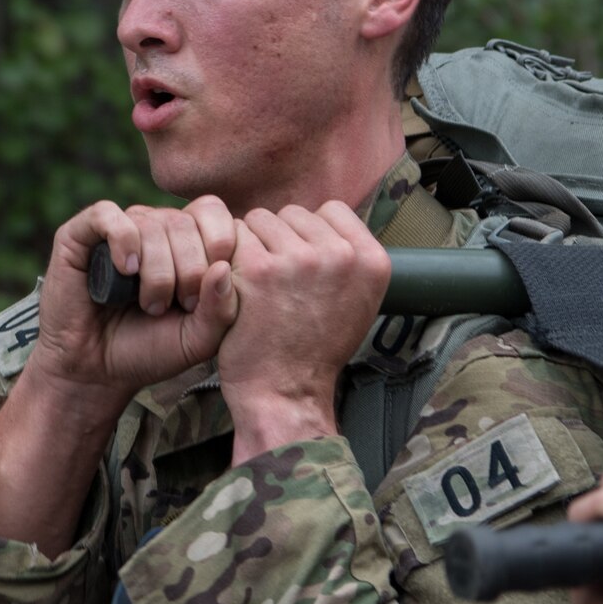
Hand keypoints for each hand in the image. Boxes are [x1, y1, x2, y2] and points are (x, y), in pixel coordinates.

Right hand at [26, 196, 240, 407]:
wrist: (97, 371)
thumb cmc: (153, 350)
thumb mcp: (200, 338)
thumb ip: (223, 308)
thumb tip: (223, 267)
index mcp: (189, 239)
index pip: (214, 212)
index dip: (218, 248)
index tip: (206, 294)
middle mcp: (155, 226)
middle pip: (185, 221)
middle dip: (189, 269)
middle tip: (179, 305)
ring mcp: (119, 227)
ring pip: (151, 223)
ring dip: (157, 271)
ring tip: (151, 305)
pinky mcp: (80, 234)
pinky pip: (108, 215)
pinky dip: (123, 241)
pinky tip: (126, 270)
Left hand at [215, 202, 391, 461]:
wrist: (287, 393)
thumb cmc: (315, 350)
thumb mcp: (358, 302)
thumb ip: (349, 258)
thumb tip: (324, 220)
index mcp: (372, 261)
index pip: (333, 210)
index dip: (311, 232)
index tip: (303, 263)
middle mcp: (341, 255)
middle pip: (294, 213)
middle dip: (280, 238)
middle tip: (277, 280)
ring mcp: (301, 260)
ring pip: (261, 220)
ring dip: (252, 245)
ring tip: (257, 283)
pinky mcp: (260, 269)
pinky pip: (235, 237)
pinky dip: (229, 259)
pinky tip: (236, 287)